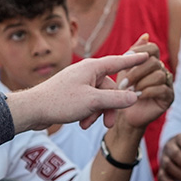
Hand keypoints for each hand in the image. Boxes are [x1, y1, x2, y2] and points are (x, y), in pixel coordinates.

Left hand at [8, 52, 147, 130]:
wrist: (33, 110)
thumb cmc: (60, 101)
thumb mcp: (92, 102)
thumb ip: (116, 99)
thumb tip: (135, 97)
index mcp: (92, 68)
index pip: (119, 62)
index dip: (134, 61)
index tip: (147, 56)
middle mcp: (86, 72)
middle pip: (110, 88)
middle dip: (110, 106)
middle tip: (108, 123)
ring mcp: (79, 83)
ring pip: (100, 98)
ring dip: (98, 112)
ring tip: (88, 124)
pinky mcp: (72, 94)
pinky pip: (89, 102)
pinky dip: (88, 113)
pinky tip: (81, 123)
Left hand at [114, 35, 174, 129]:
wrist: (123, 115)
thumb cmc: (122, 91)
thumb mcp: (123, 70)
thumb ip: (133, 53)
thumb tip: (146, 35)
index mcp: (151, 61)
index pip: (152, 48)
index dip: (140, 51)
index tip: (125, 60)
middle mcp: (161, 70)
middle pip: (155, 62)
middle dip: (137, 72)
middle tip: (123, 83)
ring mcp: (167, 83)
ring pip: (159, 75)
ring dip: (142, 83)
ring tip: (129, 92)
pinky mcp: (169, 97)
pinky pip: (163, 89)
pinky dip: (148, 92)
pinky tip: (137, 96)